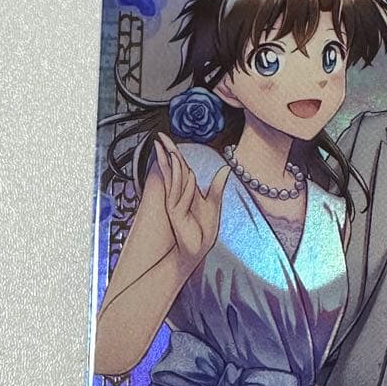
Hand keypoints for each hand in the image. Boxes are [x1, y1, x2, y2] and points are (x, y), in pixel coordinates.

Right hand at [154, 133, 229, 270]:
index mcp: (185, 190)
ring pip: (174, 180)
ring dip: (173, 164)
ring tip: (170, 149)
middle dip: (166, 152)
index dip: (171, 151)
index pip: (178, 166)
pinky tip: (186, 173)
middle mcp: (177, 195)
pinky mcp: (175, 214)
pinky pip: (179, 196)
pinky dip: (184, 185)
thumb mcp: (214, 204)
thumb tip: (226, 168)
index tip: (164, 137)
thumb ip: (218, 186)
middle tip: (160, 137)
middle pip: (171, 169)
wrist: (197, 248)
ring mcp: (174, 204)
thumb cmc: (203, 229)